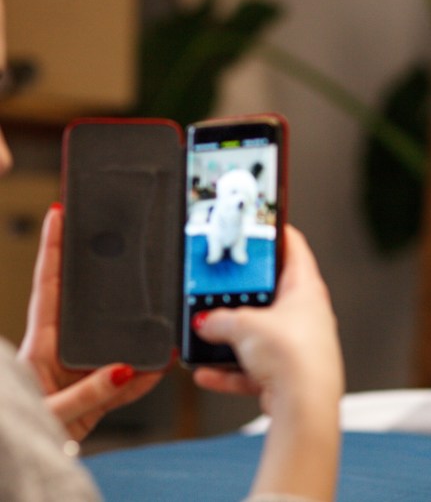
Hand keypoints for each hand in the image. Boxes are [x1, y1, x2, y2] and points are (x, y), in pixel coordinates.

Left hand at [17, 204, 166, 440]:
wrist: (26, 465)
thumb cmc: (18, 430)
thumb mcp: (51, 412)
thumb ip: (87, 393)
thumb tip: (122, 368)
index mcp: (39, 349)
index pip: (48, 289)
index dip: (53, 251)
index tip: (61, 216)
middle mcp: (61, 354)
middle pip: (88, 307)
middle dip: (107, 281)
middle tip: (124, 250)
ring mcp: (82, 372)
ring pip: (116, 341)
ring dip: (139, 334)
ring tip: (161, 322)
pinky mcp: (98, 394)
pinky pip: (129, 378)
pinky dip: (148, 373)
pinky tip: (163, 365)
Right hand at [192, 224, 343, 411]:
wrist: (304, 405)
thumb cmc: (294, 356)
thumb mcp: (245, 325)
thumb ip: (220, 320)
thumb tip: (206, 322)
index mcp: (306, 290)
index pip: (294, 249)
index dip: (277, 234)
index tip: (261, 225)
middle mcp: (306, 316)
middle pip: (270, 295)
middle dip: (242, 294)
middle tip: (219, 286)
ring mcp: (297, 346)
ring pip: (259, 335)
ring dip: (231, 338)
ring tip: (206, 334)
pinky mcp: (287, 375)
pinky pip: (252, 369)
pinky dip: (229, 372)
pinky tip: (206, 373)